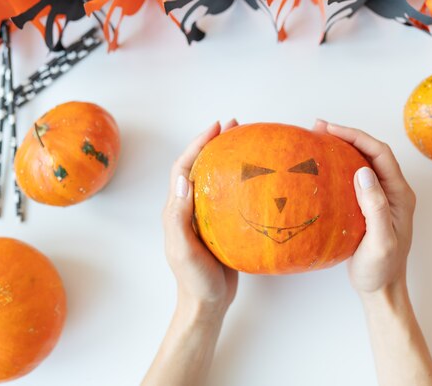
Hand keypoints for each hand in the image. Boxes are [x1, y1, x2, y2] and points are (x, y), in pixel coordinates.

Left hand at [163, 120, 238, 315]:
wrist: (208, 304)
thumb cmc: (194, 280)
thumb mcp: (184, 249)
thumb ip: (179, 216)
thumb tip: (183, 179)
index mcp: (177, 209)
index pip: (183, 168)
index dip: (197, 145)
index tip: (216, 128)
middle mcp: (189, 208)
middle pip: (199, 167)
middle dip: (213, 144)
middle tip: (234, 127)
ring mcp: (205, 216)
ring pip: (214, 178)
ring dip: (226, 158)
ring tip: (245, 142)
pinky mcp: (221, 225)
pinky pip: (228, 195)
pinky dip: (239, 180)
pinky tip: (254, 176)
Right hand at [314, 120, 415, 296]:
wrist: (381, 289)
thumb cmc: (382, 269)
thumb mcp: (381, 240)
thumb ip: (375, 206)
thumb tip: (363, 171)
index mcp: (399, 194)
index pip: (379, 154)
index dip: (356, 137)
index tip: (331, 130)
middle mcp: (392, 191)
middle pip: (371, 152)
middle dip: (346, 136)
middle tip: (318, 128)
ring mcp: (380, 198)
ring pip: (362, 163)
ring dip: (341, 148)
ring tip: (317, 140)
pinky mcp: (367, 206)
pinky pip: (353, 178)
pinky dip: (338, 166)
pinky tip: (321, 166)